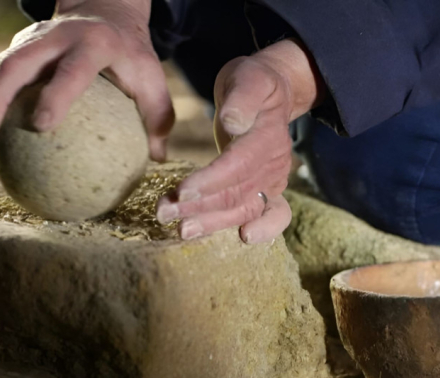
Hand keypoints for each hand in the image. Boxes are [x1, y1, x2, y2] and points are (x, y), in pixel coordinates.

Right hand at [0, 0, 173, 161]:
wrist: (109, 11)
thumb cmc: (133, 55)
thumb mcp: (153, 79)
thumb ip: (159, 116)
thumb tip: (157, 159)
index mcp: (94, 44)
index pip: (71, 70)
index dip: (55, 95)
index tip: (41, 125)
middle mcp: (58, 36)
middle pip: (16, 63)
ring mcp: (35, 37)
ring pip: (0, 66)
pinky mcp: (23, 43)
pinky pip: (0, 70)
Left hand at [157, 39, 323, 243]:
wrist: (273, 90)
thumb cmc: (254, 82)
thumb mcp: (249, 77)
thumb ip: (242, 98)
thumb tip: (233, 122)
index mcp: (267, 137)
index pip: (237, 166)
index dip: (209, 182)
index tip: (180, 191)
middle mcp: (274, 164)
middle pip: (237, 193)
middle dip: (200, 207)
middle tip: (164, 213)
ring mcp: (274, 179)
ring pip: (246, 208)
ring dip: (214, 222)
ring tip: (182, 230)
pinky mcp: (270, 189)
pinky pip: (274, 214)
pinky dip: (264, 230)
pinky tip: (244, 238)